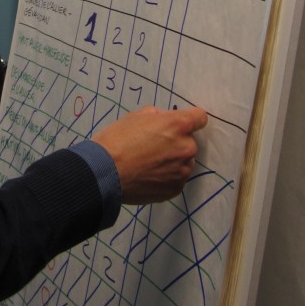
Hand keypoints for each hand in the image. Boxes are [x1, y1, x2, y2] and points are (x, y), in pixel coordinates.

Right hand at [91, 106, 206, 203]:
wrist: (104, 171)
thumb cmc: (118, 139)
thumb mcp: (136, 116)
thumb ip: (158, 116)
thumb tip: (164, 121)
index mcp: (179, 125)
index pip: (200, 117)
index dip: (190, 119)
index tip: (179, 124)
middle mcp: (187, 148)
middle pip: (189, 141)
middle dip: (176, 142)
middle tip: (154, 146)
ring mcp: (182, 171)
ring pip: (184, 162)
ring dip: (173, 161)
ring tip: (149, 164)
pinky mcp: (176, 189)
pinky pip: (176, 178)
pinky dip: (166, 177)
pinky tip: (148, 176)